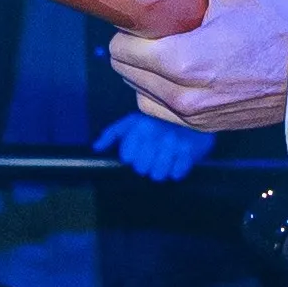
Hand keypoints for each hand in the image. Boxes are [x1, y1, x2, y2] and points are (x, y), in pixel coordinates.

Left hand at [94, 109, 212, 185]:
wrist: (191, 111)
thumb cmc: (156, 120)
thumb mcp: (132, 121)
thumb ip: (112, 134)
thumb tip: (96, 148)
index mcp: (140, 126)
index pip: (127, 157)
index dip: (132, 157)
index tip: (139, 151)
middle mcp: (156, 134)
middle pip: (141, 169)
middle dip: (146, 165)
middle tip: (154, 156)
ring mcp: (174, 143)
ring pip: (158, 175)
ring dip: (161, 170)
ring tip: (165, 159)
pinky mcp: (189, 151)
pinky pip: (177, 174)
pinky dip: (176, 170)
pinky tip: (177, 160)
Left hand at [110, 0, 287, 134]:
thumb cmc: (279, 28)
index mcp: (183, 60)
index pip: (122, 49)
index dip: (127, 26)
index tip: (144, 13)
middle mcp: (183, 94)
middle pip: (125, 70)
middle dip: (133, 45)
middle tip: (159, 26)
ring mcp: (192, 115)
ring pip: (138, 90)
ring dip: (144, 69)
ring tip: (170, 47)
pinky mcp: (202, 125)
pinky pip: (159, 109)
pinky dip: (158, 91)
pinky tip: (178, 72)